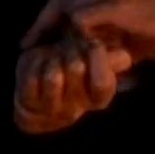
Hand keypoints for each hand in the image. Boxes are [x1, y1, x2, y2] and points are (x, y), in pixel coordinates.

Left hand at [13, 33, 133, 133]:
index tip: (93, 44)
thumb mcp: (91, 59)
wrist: (34, 85)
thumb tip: (124, 58)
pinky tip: (37, 62)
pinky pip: (32, 78)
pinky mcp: (30, 103)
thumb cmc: (67, 66)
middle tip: (68, 50)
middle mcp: (77, 108)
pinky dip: (33, 62)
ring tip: (52, 57)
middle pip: (77, 69)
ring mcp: (52, 108)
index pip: (103, 83)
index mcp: (98, 98)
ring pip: (53, 76)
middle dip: (71, 50)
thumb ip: (108, 57)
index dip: (98, 57)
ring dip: (51, 57)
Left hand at [22, 0, 154, 62]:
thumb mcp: (144, 26)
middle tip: (29, 41)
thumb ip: (121, 30)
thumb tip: (102, 48)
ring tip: (36, 48)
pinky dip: (70, 35)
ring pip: (67, 4)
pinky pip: (80, 19)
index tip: (45, 32)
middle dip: (45, 19)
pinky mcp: (114, 4)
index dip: (59, 10)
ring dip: (51, 28)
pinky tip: (63, 50)